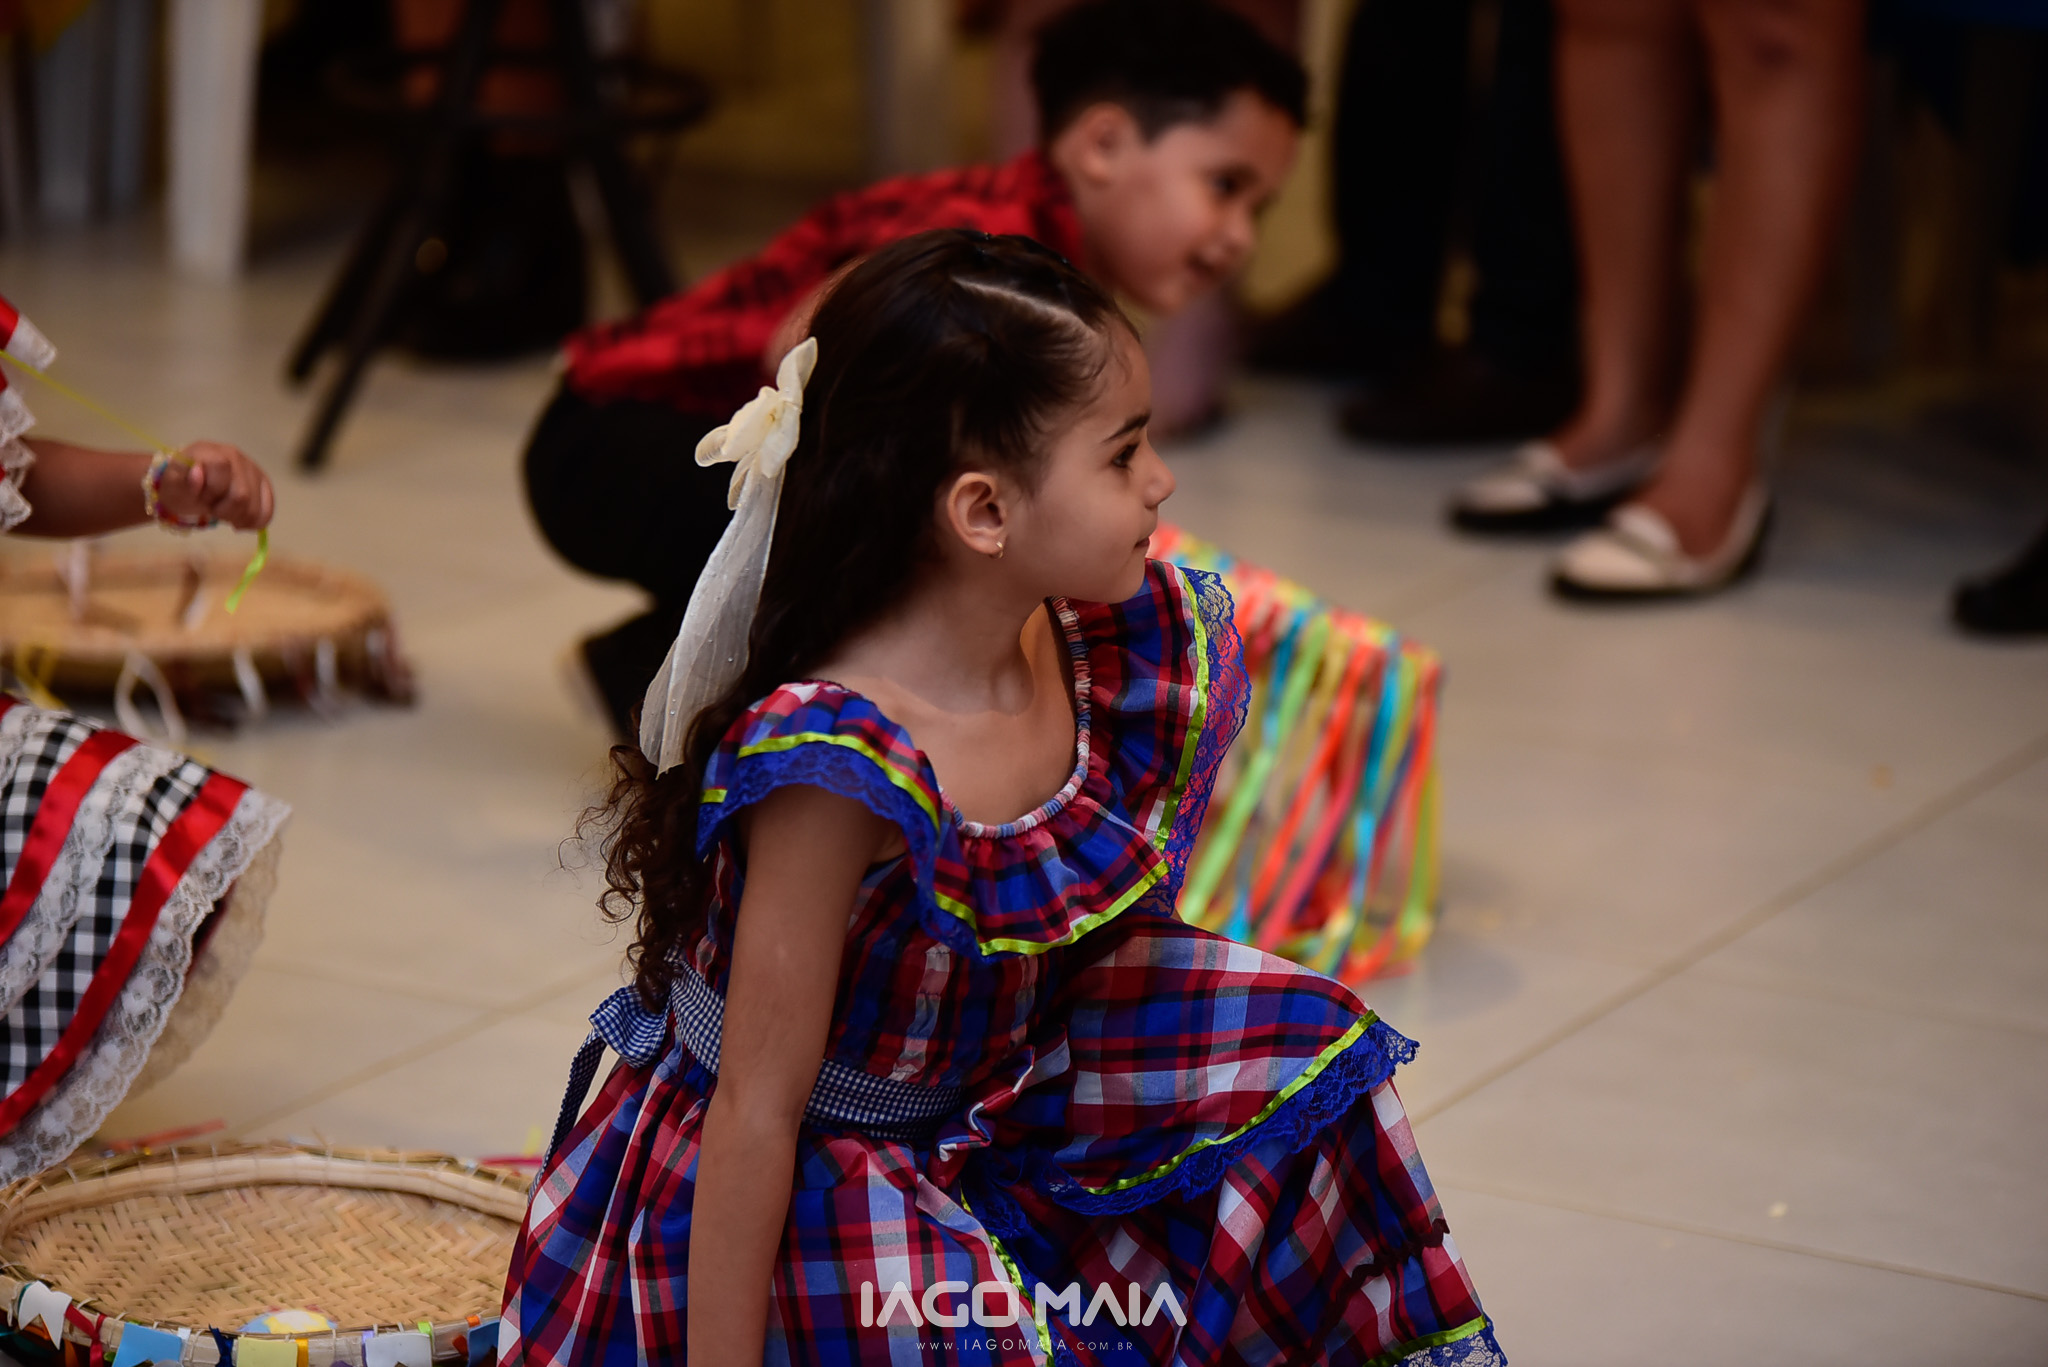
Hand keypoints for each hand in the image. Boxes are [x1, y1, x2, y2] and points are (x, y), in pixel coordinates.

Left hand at [155, 441, 274, 530]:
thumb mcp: (172, 486)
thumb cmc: (180, 486)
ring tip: (225, 515)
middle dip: (224, 510)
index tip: (201, 498)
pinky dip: (254, 522)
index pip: (221, 466)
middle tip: (212, 509)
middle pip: (242, 493)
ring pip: (255, 506)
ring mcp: (252, 469)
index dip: (212, 489)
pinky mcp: (263, 483)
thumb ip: (182, 481)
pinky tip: (240, 521)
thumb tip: (198, 473)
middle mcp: (236, 456)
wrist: (187, 486)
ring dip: (237, 518)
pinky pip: (267, 510)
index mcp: (210, 451)